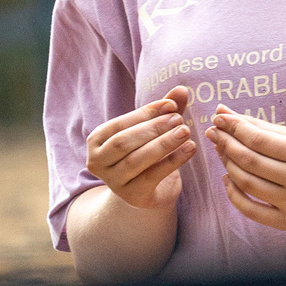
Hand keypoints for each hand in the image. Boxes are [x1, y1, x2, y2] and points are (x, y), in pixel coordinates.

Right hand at [84, 86, 195, 210]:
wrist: (146, 191)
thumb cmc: (144, 154)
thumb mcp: (150, 131)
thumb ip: (163, 111)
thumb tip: (181, 89)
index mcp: (96, 141)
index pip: (120, 124)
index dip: (146, 113)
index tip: (171, 104)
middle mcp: (97, 162)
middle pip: (124, 142)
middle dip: (153, 129)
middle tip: (179, 119)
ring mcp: (113, 182)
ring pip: (136, 160)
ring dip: (163, 144)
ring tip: (185, 132)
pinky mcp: (132, 196)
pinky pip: (152, 176)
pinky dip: (173, 161)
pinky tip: (190, 149)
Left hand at [207, 106, 285, 229]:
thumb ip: (258, 125)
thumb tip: (222, 111)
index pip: (258, 140)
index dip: (233, 128)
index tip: (218, 119)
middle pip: (250, 162)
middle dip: (226, 144)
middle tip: (213, 134)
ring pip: (246, 184)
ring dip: (227, 165)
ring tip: (222, 152)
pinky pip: (250, 210)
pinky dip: (233, 194)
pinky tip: (228, 178)